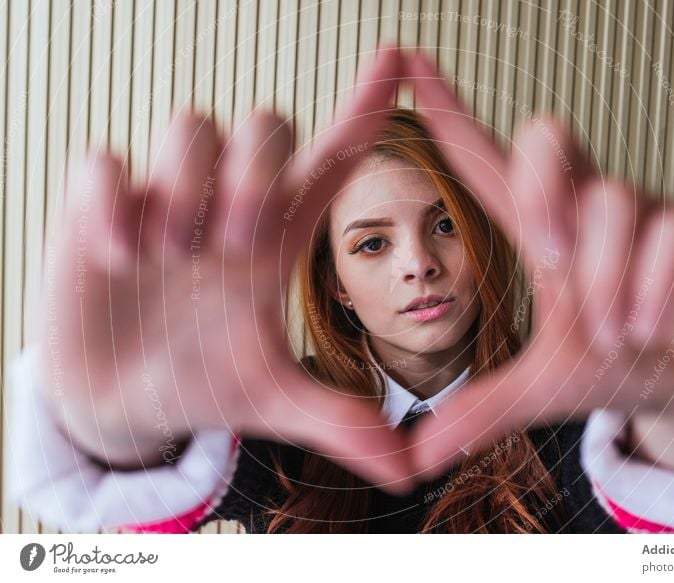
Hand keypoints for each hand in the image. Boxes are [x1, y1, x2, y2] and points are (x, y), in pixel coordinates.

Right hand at [39, 48, 415, 492]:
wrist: (124, 401)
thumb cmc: (204, 381)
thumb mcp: (273, 401)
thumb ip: (339, 420)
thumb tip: (408, 469)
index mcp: (278, 238)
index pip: (330, 159)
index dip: (363, 107)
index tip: (396, 60)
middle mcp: (227, 205)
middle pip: (265, 124)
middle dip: (256, 172)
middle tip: (235, 246)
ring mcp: (163, 201)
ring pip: (191, 126)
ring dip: (188, 186)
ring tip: (173, 258)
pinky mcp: (99, 210)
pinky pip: (106, 164)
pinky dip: (114, 200)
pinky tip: (120, 255)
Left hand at [402, 53, 673, 478]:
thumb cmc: (610, 367)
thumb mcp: (539, 391)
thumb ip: (479, 411)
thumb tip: (415, 457)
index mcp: (541, 230)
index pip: (486, 157)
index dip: (449, 108)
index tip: (409, 62)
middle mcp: (588, 207)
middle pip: (548, 137)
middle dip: (542, 190)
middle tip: (548, 257)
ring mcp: (644, 212)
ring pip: (612, 200)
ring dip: (605, 278)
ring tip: (610, 334)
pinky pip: (671, 229)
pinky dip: (650, 285)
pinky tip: (644, 327)